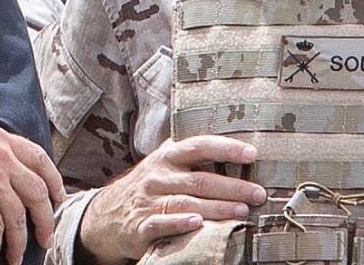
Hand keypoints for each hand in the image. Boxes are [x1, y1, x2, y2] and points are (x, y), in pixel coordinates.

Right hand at [0, 117, 64, 264]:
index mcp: (1, 138)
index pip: (40, 159)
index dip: (53, 181)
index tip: (57, 199)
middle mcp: (3, 157)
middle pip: (38, 192)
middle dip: (46, 219)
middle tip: (46, 238)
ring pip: (19, 218)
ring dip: (19, 243)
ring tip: (16, 258)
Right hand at [77, 136, 266, 264]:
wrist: (105, 216)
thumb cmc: (147, 186)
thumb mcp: (162, 162)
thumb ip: (188, 152)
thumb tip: (232, 139)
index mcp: (167, 156)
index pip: (199, 146)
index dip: (226, 148)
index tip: (252, 154)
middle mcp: (158, 176)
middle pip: (200, 180)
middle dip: (232, 187)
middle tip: (258, 194)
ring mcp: (149, 201)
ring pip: (186, 203)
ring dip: (216, 208)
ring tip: (241, 212)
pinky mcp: (141, 225)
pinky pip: (160, 223)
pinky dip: (179, 224)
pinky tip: (197, 224)